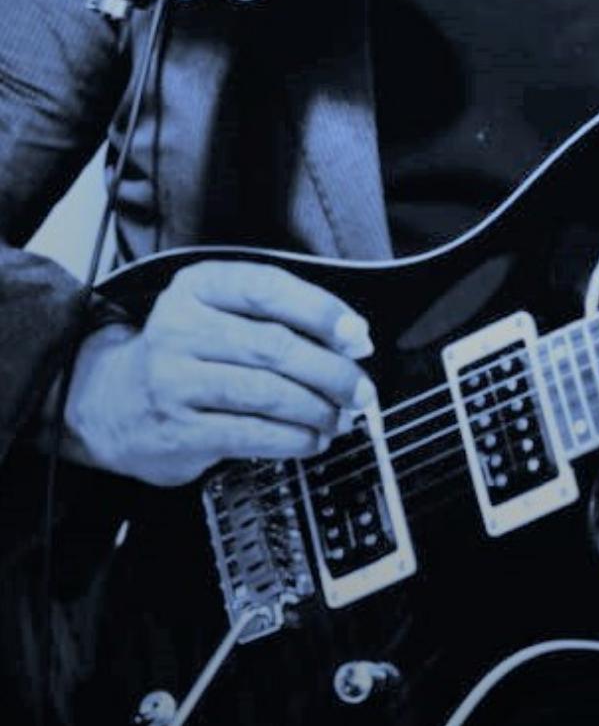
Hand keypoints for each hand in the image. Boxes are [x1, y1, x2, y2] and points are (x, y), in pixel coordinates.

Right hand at [56, 260, 374, 486]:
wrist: (109, 402)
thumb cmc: (184, 353)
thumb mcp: (218, 313)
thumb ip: (280, 317)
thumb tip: (353, 340)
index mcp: (198, 287)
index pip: (267, 288)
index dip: (320, 310)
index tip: (357, 334)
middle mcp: (181, 327)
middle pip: (274, 345)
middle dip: (330, 370)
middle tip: (361, 388)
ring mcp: (175, 380)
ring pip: (266, 392)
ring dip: (316, 408)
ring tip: (340, 416)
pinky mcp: (178, 429)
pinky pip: (251, 433)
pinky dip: (293, 438)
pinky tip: (312, 438)